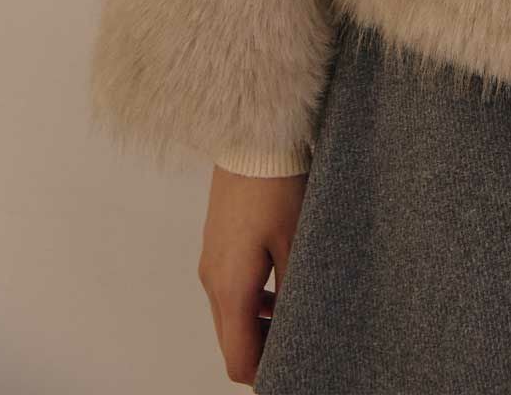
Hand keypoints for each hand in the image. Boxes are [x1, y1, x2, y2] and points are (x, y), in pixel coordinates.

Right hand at [198, 164, 307, 384]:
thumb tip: (297, 329)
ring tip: (295, 322)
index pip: (239, 359)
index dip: (265, 374)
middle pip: (232, 343)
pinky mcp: (216, 246)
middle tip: (299, 350)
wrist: (252, 139)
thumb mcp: (296, 244)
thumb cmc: (277, 186)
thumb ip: (293, 294)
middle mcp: (213, 281)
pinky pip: (229, 291)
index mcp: (231, 289)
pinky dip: (250, 304)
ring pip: (230, 317)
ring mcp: (211, 263)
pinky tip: (280, 292)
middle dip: (262, 354)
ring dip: (257, 329)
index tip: (293, 372)